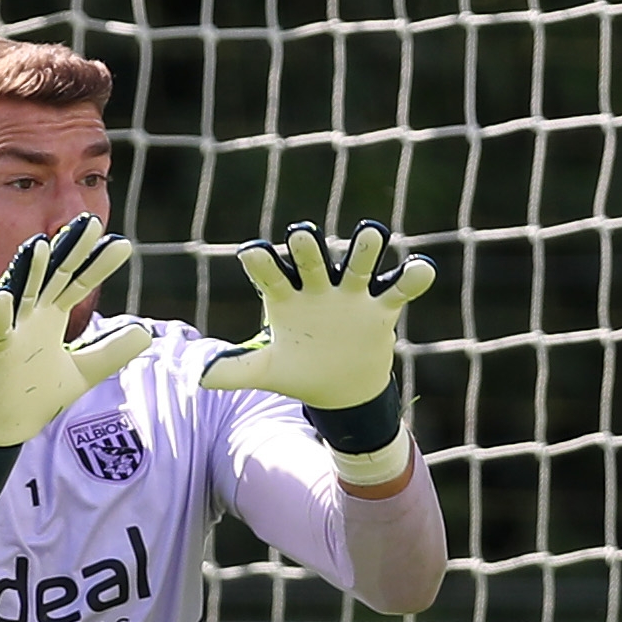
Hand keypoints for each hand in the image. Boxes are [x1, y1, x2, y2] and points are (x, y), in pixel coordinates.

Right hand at [0, 215, 151, 597]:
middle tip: (90, 222)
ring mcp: (11, 332)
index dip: (98, 264)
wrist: (7, 427)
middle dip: (70, 250)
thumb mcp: (85, 371)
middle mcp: (31, 317)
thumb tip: (145, 333)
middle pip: (53, 275)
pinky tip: (2, 295)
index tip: (122, 244)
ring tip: (42, 244)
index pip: (78, 283)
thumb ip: (111, 351)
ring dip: (29, 269)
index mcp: (51, 317)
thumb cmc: (37, 393)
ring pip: (20, 293)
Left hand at [203, 221, 436, 464]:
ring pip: (359, 263)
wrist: (340, 388)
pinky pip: (399, 288)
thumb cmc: (298, 369)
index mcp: (285, 296)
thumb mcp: (267, 371)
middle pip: (313, 260)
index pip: (270, 274)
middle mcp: (318, 286)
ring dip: (364, 248)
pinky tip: (422, 270)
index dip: (262, 263)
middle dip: (308, 247)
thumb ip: (236, 369)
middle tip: (301, 234)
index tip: (251, 253)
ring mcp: (352, 293)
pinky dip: (412, 277)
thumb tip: (199, 377)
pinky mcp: (382, 306)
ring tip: (370, 233)